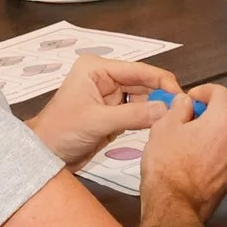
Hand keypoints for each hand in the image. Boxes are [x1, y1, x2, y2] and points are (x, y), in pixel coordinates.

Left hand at [27, 58, 183, 167]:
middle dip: (161, 96)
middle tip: (183, 111)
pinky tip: (160, 126)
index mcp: (97, 70)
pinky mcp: (112, 115)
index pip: (137, 70)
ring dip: (156, 109)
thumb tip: (166, 110)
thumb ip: (133, 115)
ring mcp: (109, 97)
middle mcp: (105, 79)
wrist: (44, 156)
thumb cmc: (61, 132)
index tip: (181, 95)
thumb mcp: (98, 122)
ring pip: (143, 99)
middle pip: (143, 83)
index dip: (161, 80)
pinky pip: (137, 113)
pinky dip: (148, 120)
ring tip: (174, 120)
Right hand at [140, 83, 226, 219]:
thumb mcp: (165, 125)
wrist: (174, 204)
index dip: (203, 91)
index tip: (190, 98)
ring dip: (217, 129)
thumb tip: (186, 102)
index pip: (220, 92)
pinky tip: (200, 154)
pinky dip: (220, 147)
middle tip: (190, 115)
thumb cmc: (168, 163)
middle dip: (212, 110)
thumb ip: (179, 107)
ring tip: (194, 135)